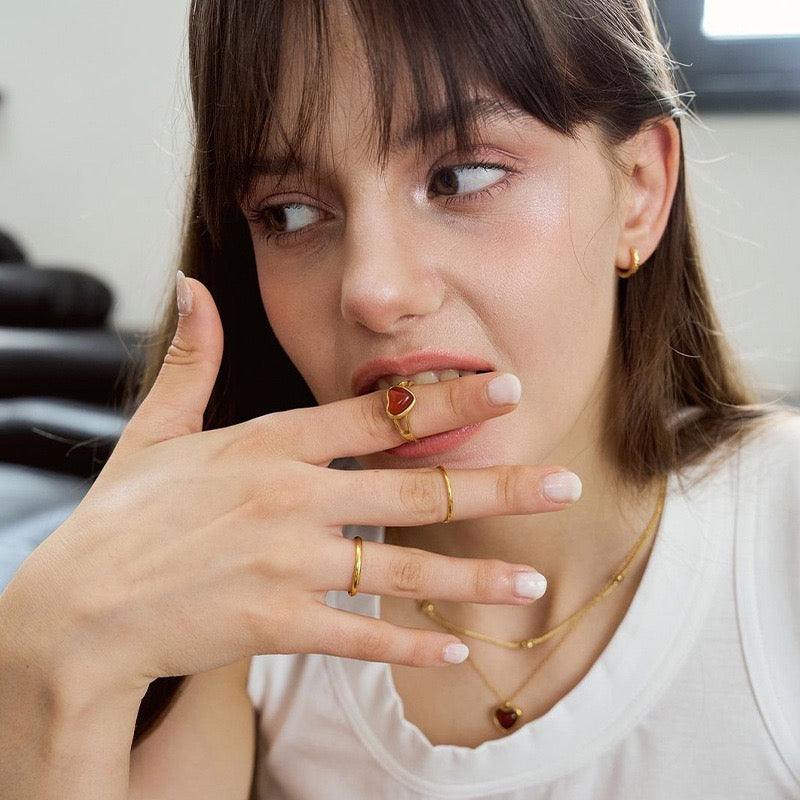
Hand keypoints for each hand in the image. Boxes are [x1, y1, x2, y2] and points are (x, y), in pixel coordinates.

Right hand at [3, 275, 578, 693]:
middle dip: (495, 484)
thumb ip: (191, 356)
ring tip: (532, 578)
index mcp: (268, 444)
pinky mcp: (275, 625)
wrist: (77, 609)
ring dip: (473, 575)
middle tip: (562, 480)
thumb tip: (192, 282)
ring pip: (400, 568)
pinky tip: (456, 651)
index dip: (446, 401)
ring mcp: (285, 565)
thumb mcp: (157, 427)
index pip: (376, 414)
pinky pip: (358, 635)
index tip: (506, 391)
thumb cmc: (122, 517)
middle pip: (413, 487)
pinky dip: (409, 645)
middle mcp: (289, 500)